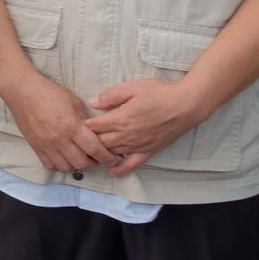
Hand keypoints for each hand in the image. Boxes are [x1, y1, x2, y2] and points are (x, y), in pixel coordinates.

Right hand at [0, 70, 117, 174]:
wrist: (22, 90)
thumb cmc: (49, 92)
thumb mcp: (73, 102)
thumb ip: (84, 120)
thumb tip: (93, 134)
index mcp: (72, 126)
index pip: (95, 150)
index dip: (107, 157)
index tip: (112, 158)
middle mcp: (60, 139)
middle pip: (82, 163)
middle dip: (93, 164)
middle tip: (96, 158)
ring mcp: (46, 145)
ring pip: (67, 168)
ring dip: (76, 166)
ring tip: (79, 158)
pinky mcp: (35, 147)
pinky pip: (50, 165)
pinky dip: (60, 165)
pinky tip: (63, 157)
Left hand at [85, 78, 200, 175]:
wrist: (185, 105)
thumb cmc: (159, 93)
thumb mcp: (131, 87)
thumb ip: (110, 96)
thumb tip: (93, 102)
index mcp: (120, 119)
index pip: (93, 127)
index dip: (81, 127)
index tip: (73, 126)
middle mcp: (127, 135)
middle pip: (100, 143)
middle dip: (87, 142)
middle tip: (77, 141)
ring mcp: (138, 146)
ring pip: (112, 153)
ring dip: (99, 154)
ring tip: (88, 154)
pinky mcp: (149, 151)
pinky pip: (132, 164)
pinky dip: (120, 169)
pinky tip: (111, 172)